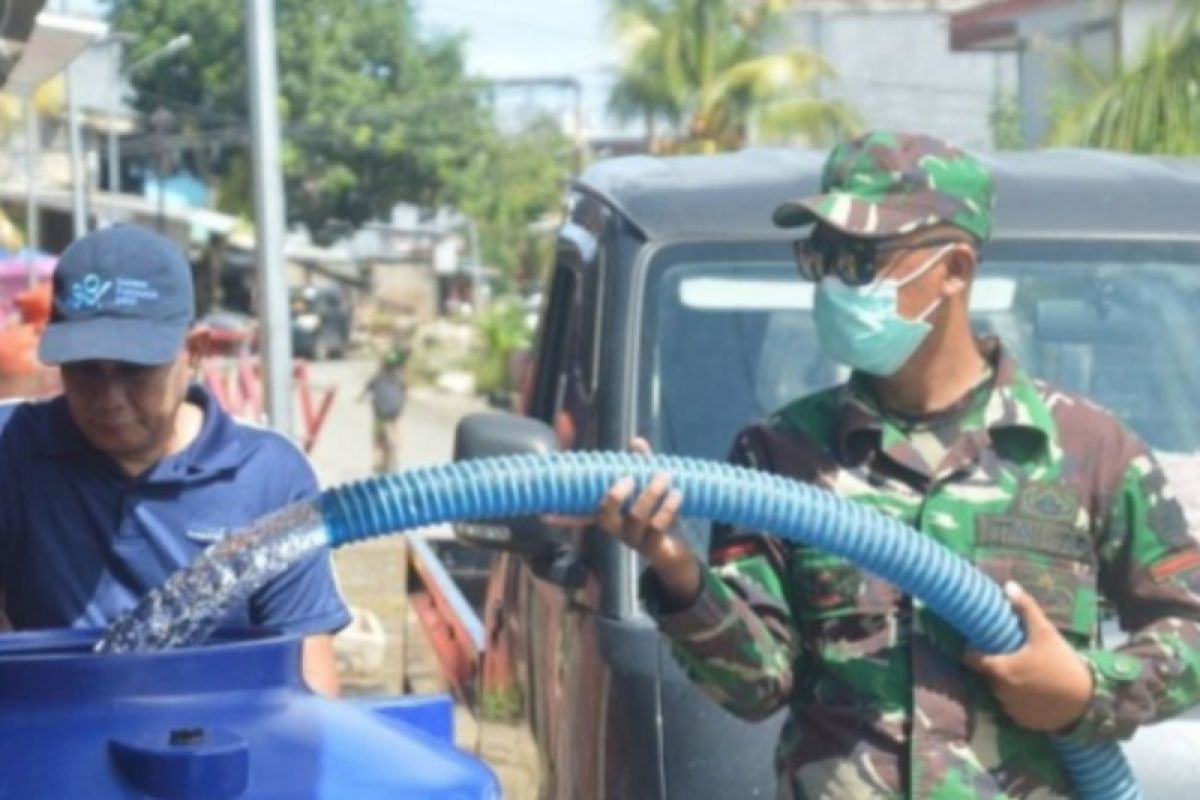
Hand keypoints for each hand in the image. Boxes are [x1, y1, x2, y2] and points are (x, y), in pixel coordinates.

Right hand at [545, 438, 699, 603]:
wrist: (675, 548)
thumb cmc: (654, 513)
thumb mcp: (647, 486)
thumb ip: (640, 463)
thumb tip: (636, 441)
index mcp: (608, 514)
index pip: (580, 515)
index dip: (562, 514)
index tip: (544, 514)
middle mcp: (615, 528)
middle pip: (605, 514)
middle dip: (615, 495)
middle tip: (630, 477)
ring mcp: (632, 538)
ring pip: (635, 516)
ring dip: (650, 494)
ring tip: (664, 476)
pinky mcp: (653, 545)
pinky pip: (658, 526)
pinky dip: (668, 507)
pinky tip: (677, 494)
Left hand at [964, 581, 1093, 731]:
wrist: (1088, 701)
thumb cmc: (1062, 663)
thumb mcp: (1045, 632)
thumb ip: (1025, 608)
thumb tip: (1008, 585)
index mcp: (999, 669)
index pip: (970, 658)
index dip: (973, 650)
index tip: (981, 644)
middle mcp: (999, 691)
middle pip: (987, 675)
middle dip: (995, 666)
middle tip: (1014, 657)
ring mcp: (1010, 709)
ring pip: (1000, 693)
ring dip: (1007, 685)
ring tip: (1027, 674)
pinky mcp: (1023, 722)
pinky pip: (1013, 709)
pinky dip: (1020, 702)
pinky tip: (1035, 692)